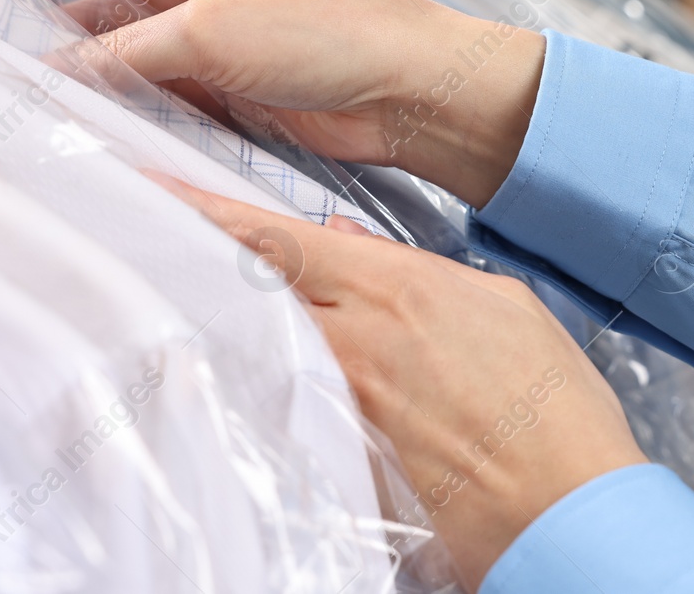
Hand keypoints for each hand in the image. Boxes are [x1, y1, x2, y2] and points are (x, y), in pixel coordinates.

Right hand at [0, 0, 544, 206]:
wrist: (408, 90)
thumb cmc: (331, 31)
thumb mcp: (211, 34)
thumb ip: (122, 55)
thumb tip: (47, 78)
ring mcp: (201, 12)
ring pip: (108, 18)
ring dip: (59, 35)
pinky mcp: (214, 66)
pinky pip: (139, 66)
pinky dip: (102, 78)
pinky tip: (57, 94)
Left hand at [153, 175, 647, 588]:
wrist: (568, 507)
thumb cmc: (550, 409)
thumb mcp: (500, 306)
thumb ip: (417, 269)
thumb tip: (351, 241)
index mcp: (395, 289)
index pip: (275, 236)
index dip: (200, 206)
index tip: (145, 185)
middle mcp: (353, 343)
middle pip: (242, 287)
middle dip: (184, 254)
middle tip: (125, 234)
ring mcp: (339, 406)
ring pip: (248, 345)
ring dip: (207, 317)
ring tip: (159, 298)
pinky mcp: (339, 462)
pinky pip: (275, 410)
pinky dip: (245, 385)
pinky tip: (220, 381)